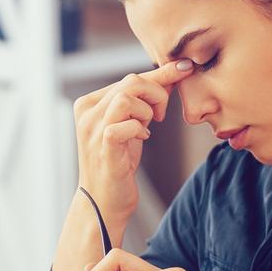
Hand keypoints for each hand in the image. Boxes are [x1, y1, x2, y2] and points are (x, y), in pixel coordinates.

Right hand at [73, 59, 193, 222]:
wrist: (104, 201)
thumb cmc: (118, 162)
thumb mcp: (132, 124)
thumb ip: (145, 100)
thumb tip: (174, 73)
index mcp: (89, 103)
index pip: (128, 78)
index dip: (160, 75)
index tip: (185, 68)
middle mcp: (86, 113)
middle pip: (131, 82)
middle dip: (157, 95)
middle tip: (160, 116)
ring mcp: (92, 130)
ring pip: (127, 97)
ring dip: (147, 111)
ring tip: (147, 128)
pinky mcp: (103, 146)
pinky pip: (126, 124)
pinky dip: (139, 129)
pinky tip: (141, 139)